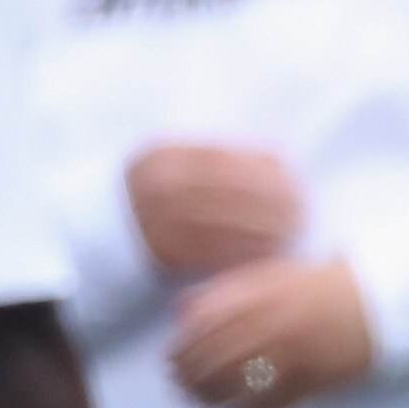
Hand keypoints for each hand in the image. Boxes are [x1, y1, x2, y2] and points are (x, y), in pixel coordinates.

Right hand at [125, 144, 302, 274]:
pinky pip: (206, 252)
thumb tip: (281, 153)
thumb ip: (225, 158)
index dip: (265, 171)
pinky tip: (266, 254)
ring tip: (293, 232)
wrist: (104, 241)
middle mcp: (152, 182)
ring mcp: (148, 216)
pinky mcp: (151, 250)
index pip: (225, 158)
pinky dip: (240, 252)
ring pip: (219, 221)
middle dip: (271, 201)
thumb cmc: (157, 202)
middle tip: (304, 212)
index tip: (297, 182)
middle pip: (226, 189)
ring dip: (262, 228)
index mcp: (162, 154)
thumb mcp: (181, 169)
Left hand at [166, 258, 373, 407]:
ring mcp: (294, 356)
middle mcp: (272, 326)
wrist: (380, 302)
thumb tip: (181, 312)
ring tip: (200, 402)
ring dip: (209, 399)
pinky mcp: (313, 382)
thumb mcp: (272, 274)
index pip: (202, 328)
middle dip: (188, 377)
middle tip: (180, 384)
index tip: (170, 357)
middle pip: (213, 359)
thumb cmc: (322, 286)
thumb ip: (226, 289)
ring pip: (236, 386)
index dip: (180, 347)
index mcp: (260, 297)